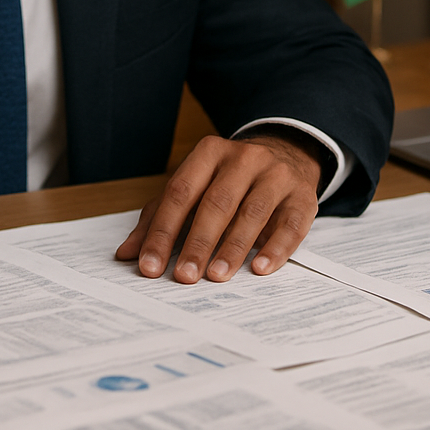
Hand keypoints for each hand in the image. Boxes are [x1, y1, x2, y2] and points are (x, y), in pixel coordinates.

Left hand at [115, 132, 322, 283]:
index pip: (180, 192)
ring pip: (252, 212)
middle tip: (184, 276)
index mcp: (209, 153)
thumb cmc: (230, 180)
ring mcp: (276, 174)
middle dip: (197, 242)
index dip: (162, 230)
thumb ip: (159, 217)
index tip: (150, 265)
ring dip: (233, 247)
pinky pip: (290, 223)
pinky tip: (260, 268)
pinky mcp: (302, 195)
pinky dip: (276, 248)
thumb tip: (127, 254)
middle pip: (216, 202)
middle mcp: (243, 158)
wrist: (286, 154)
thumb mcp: (194, 189)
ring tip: (216, 276)